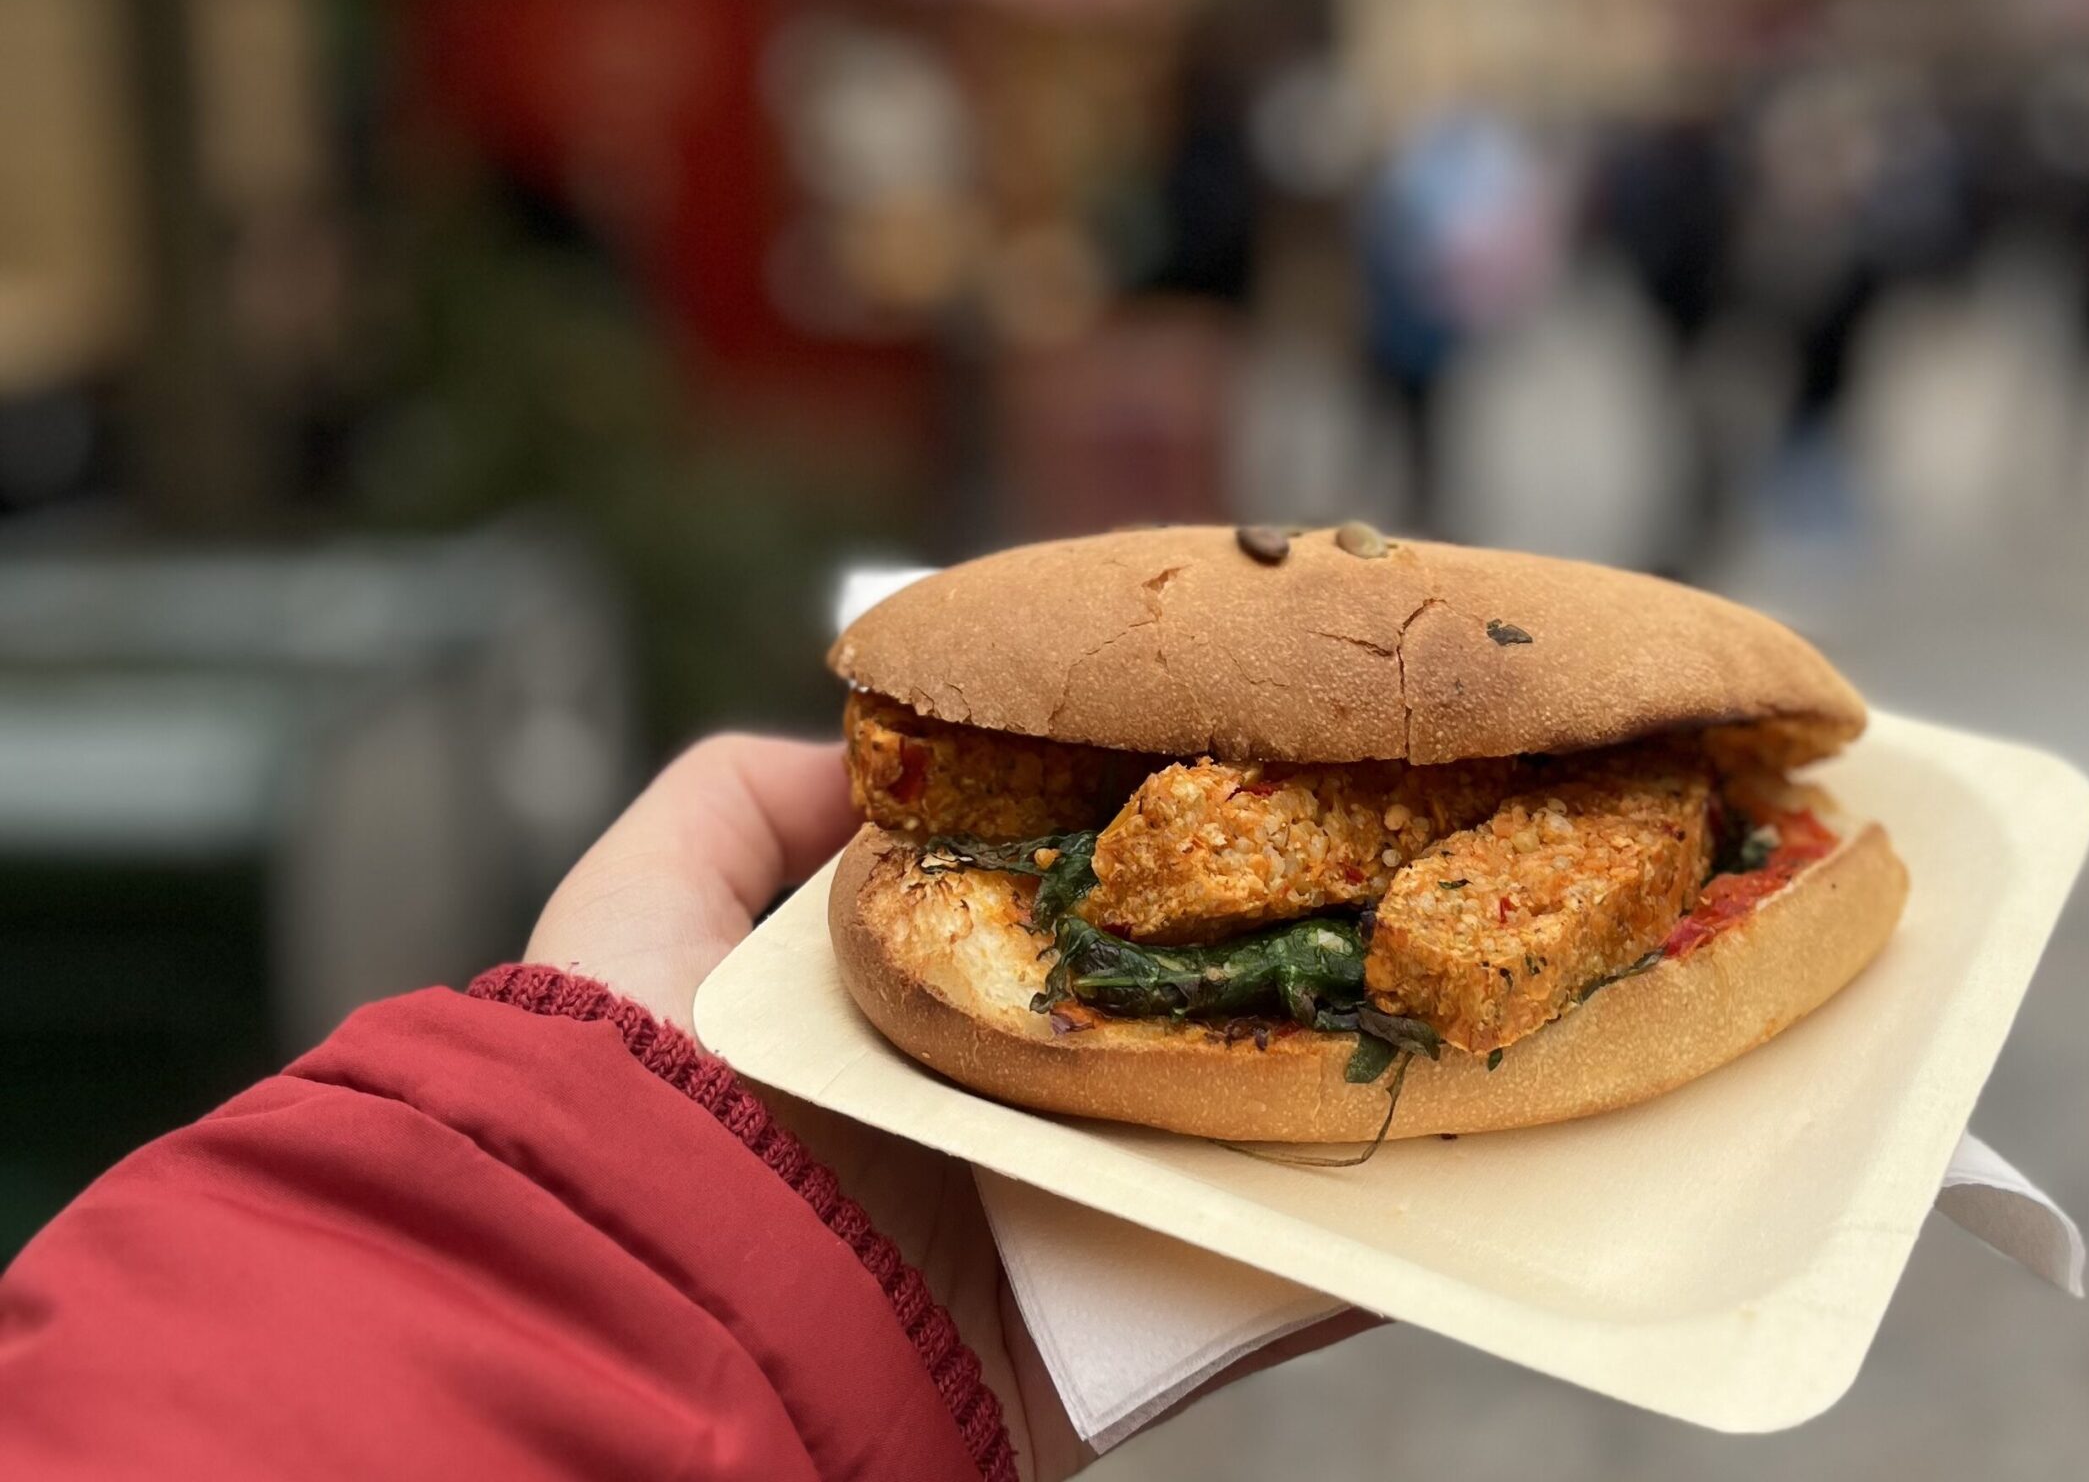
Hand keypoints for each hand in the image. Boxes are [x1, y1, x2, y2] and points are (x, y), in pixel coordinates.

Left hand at [526, 734, 1368, 1479]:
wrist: (649, 1306)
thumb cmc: (628, 1094)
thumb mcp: (642, 903)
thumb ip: (737, 803)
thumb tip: (866, 748)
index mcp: (903, 1021)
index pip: (1062, 925)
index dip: (1153, 857)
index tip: (1249, 775)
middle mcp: (986, 1126)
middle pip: (1164, 1035)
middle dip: (1275, 972)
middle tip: (1394, 893)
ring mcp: (1053, 1241)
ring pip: (1228, 1159)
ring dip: (1334, 1104)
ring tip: (1452, 1026)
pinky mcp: (1098, 1348)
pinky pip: (1245, 1302)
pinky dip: (1346, 1260)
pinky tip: (1446, 1187)